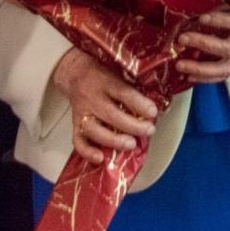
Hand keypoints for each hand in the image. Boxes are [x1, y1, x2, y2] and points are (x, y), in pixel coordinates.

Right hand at [52, 48, 158, 163]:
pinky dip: (88, 152)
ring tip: (131, 145)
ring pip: (95, 130)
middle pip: (111, 114)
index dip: (139, 103)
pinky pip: (78, 141)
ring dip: (113, 140)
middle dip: (132, 126)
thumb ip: (133, 86)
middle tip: (149, 130)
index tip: (153, 112)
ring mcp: (82, 112)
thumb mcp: (119, 71)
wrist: (75, 72)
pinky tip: (100, 158)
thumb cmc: (103, 74)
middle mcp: (93, 98)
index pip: (124, 93)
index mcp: (107, 82)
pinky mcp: (74, 124)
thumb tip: (154, 104)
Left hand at [175, 0, 229, 81]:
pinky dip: (207, 77)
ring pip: (225, 69)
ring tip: (181, 64)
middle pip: (229, 51)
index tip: (205, 17)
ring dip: (201, 69)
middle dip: (204, 45)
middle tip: (184, 39)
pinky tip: (191, 76)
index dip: (223, 21)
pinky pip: (226, 73)